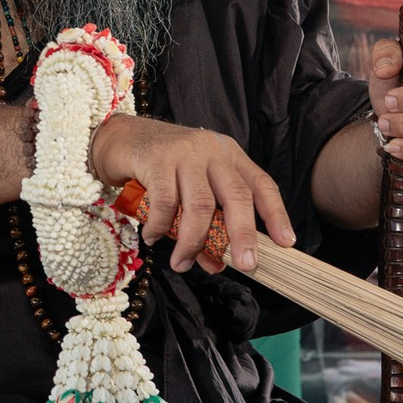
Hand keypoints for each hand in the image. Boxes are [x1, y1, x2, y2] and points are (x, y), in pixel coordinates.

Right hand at [88, 112, 294, 272]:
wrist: (117, 137)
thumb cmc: (158, 168)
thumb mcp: (188, 192)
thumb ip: (204, 224)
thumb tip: (215, 264)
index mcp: (229, 156)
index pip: (261, 184)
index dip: (276, 214)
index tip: (286, 243)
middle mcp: (213, 151)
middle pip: (237, 196)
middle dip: (243, 235)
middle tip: (246, 265)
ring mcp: (186, 153)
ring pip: (201, 205)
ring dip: (193, 242)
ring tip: (182, 264)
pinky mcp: (158, 159)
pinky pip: (166, 202)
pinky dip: (160, 227)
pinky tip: (152, 238)